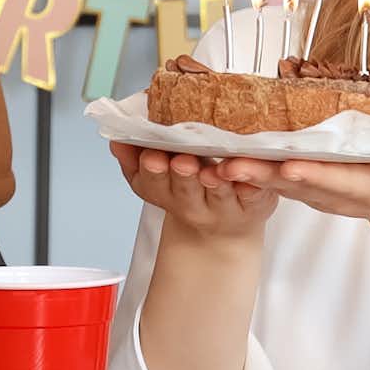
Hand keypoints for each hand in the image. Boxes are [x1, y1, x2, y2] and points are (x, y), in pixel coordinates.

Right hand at [112, 142, 274, 237]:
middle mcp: (193, 204)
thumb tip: (116, 140)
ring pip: (218, 194)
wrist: (223, 229)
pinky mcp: (253, 205)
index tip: (151, 155)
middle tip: (182, 161)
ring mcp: (223, 207)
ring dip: (214, 182)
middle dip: (182, 176)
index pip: (153, 183)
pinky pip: (253, 196)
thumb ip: (133, 159)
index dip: (152, 170)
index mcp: (165, 192)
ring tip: (211, 171)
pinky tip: (248, 178)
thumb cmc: (189, 189)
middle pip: (185, 191)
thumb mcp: (155, 179)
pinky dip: (250, 187)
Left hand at [216, 153, 369, 232]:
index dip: (315, 174)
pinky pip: (279, 172)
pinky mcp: (314, 181)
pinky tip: (224, 150)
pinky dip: (253, 165)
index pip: (340, 181)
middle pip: (298, 182)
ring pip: (281, 179)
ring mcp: (324, 188)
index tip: (288, 167)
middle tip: (226, 166)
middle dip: (263, 175)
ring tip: (212, 160)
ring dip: (248, 172)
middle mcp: (340, 190)